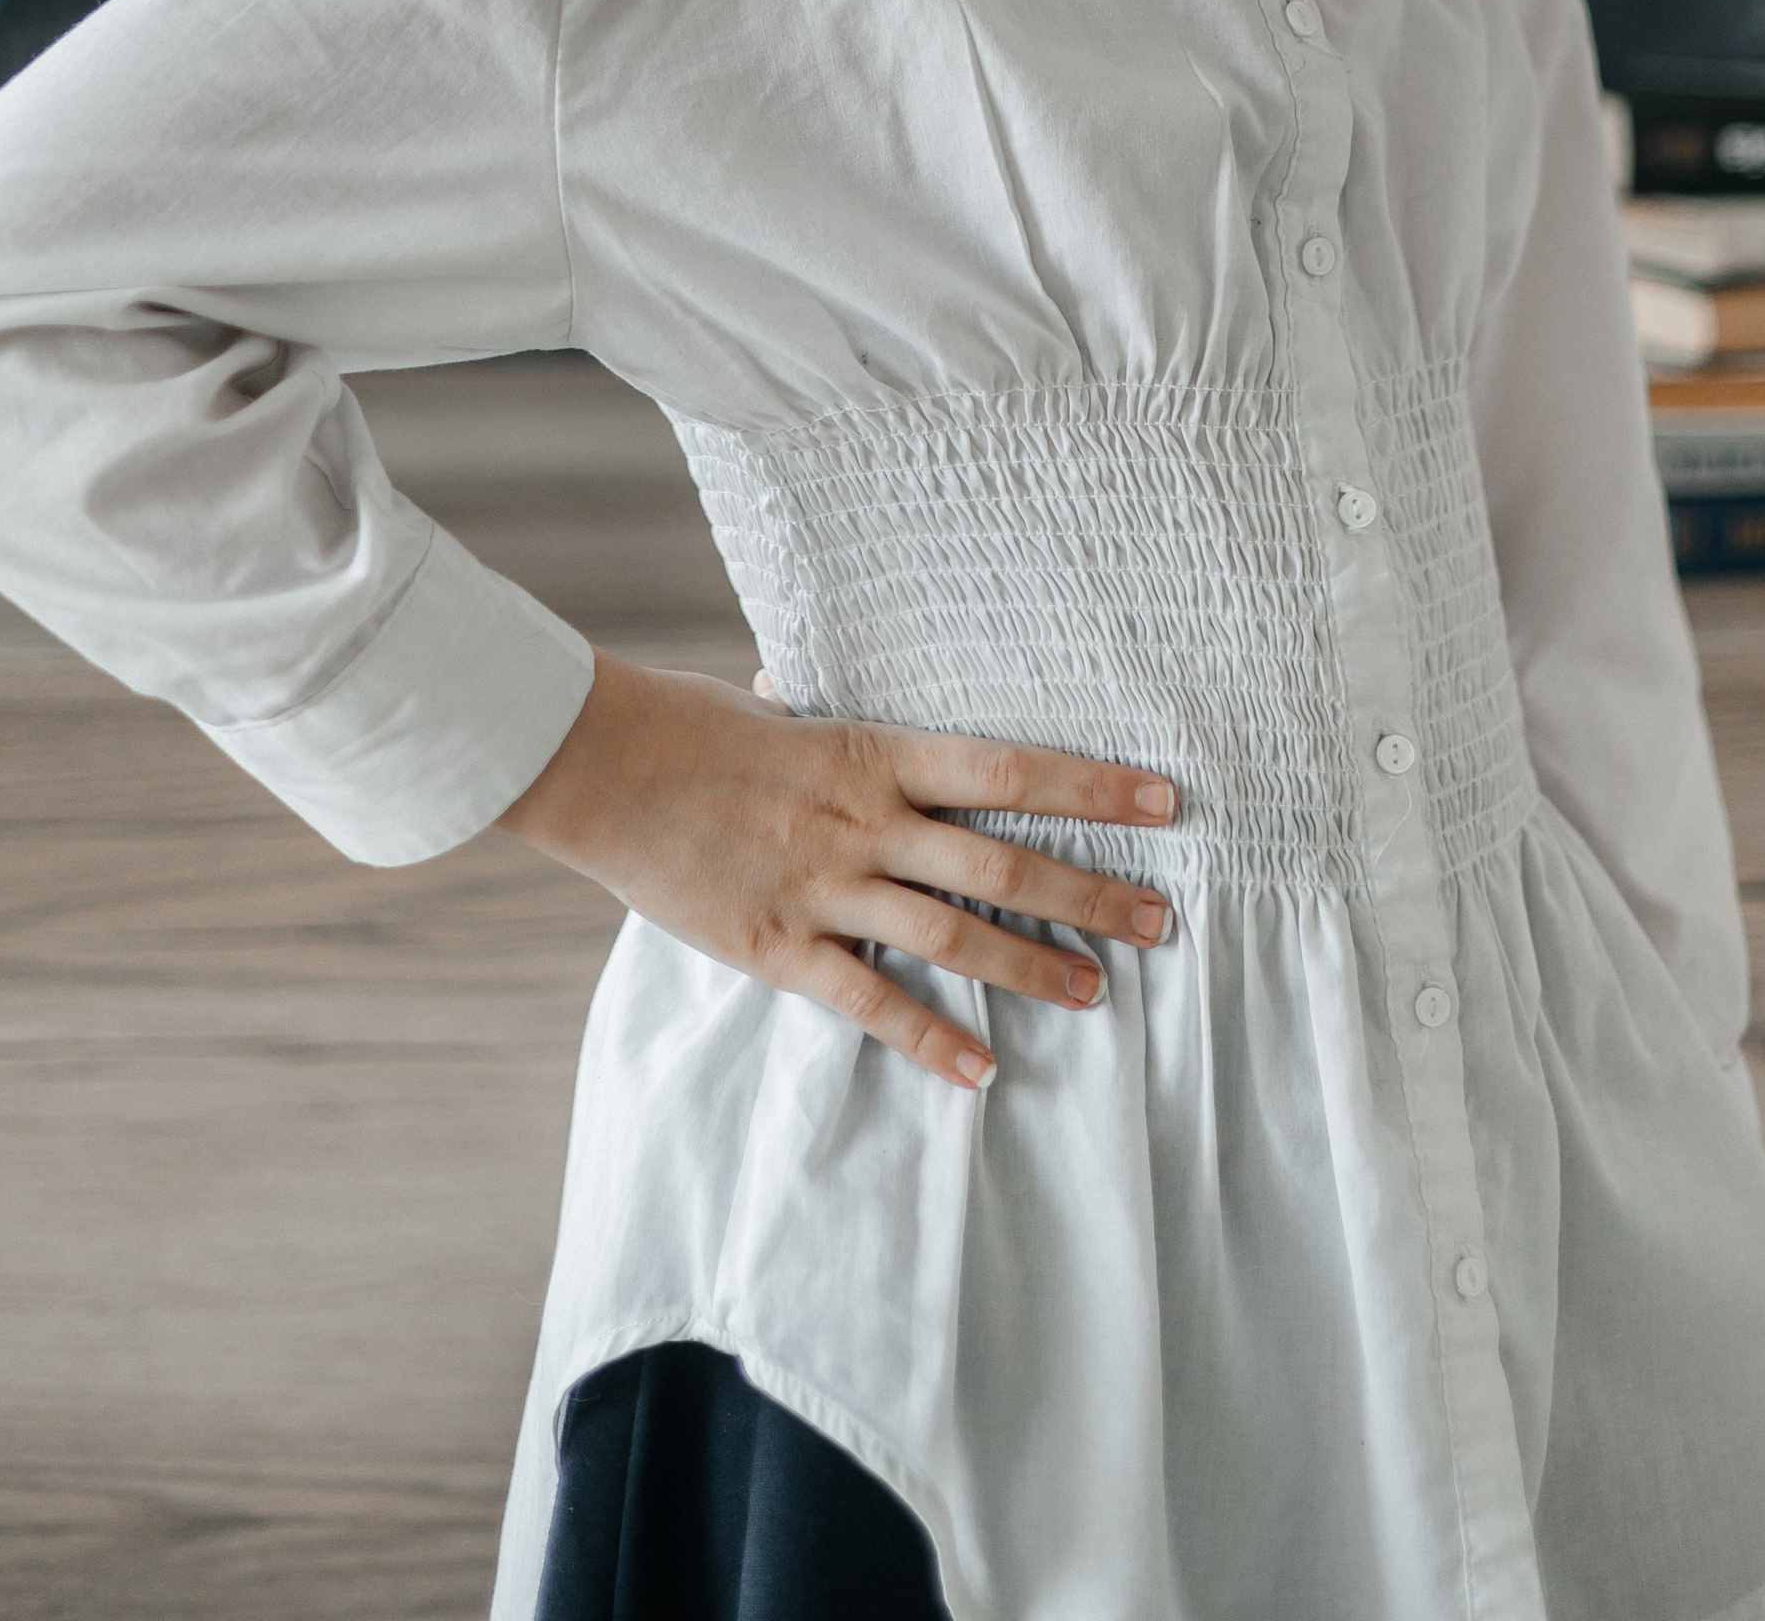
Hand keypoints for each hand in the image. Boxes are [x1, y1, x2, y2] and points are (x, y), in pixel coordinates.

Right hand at [495, 648, 1178, 1089]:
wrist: (599, 763)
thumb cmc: (686, 724)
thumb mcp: (776, 708)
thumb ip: (825, 722)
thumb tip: (822, 693)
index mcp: (875, 750)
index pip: (1009, 768)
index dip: (1092, 786)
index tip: (1165, 801)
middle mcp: (866, 819)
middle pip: (1002, 860)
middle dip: (1089, 892)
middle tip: (1162, 921)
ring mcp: (826, 886)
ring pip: (951, 935)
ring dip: (1031, 966)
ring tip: (1097, 992)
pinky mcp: (779, 945)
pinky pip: (869, 1001)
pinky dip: (929, 1040)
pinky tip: (981, 1072)